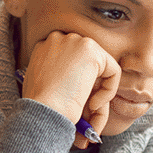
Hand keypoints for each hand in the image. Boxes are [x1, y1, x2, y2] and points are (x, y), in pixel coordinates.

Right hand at [21, 31, 119, 148]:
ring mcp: (74, 41)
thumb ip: (57, 77)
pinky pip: (112, 71)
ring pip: (100, 69)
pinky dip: (108, 91)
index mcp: (43, 48)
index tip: (74, 102)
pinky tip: (93, 105)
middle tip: (88, 111)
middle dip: (91, 86)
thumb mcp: (43, 88)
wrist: (42, 110)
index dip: (76, 82)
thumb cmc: (39, 107)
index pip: (70, 61)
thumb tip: (77, 85)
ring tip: (89, 113)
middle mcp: (57, 39)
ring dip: (98, 92)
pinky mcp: (91, 50)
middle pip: (86, 63)